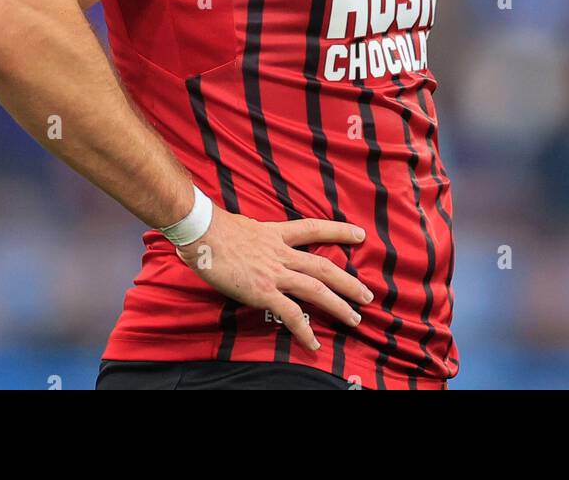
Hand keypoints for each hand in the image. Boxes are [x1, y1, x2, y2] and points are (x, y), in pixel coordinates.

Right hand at [175, 207, 372, 350]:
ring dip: (338, 306)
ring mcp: (274, 273)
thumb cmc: (212, 228)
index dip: (339, 231)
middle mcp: (280, 253)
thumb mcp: (243, 225)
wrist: (200, 232)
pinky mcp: (263, 291)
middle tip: (367, 295)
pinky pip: (290, 314)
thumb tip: (255, 242)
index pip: (314, 229)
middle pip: (323, 267)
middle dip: (348, 282)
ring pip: (316, 289)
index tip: (360, 235)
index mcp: (276, 234)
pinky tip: (313, 343)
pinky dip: (304, 329)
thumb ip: (256, 236)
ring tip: (354, 319)